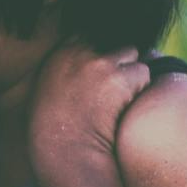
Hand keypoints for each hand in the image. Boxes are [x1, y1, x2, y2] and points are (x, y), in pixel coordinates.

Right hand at [27, 46, 151, 180]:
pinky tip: (124, 108)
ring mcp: (99, 63)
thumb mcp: (43, 92)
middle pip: (113, 43)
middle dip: (118, 61)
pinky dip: (140, 89)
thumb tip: (75, 65)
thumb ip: (59, 71)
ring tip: (118, 101)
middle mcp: (78, 52)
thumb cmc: (53, 130)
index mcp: (59, 54)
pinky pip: (143, 74)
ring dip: (131, 74)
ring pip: (132, 55)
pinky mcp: (120, 79)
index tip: (99, 75)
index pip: (88, 35)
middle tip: (111, 90)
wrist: (64, 152)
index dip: (99, 53)